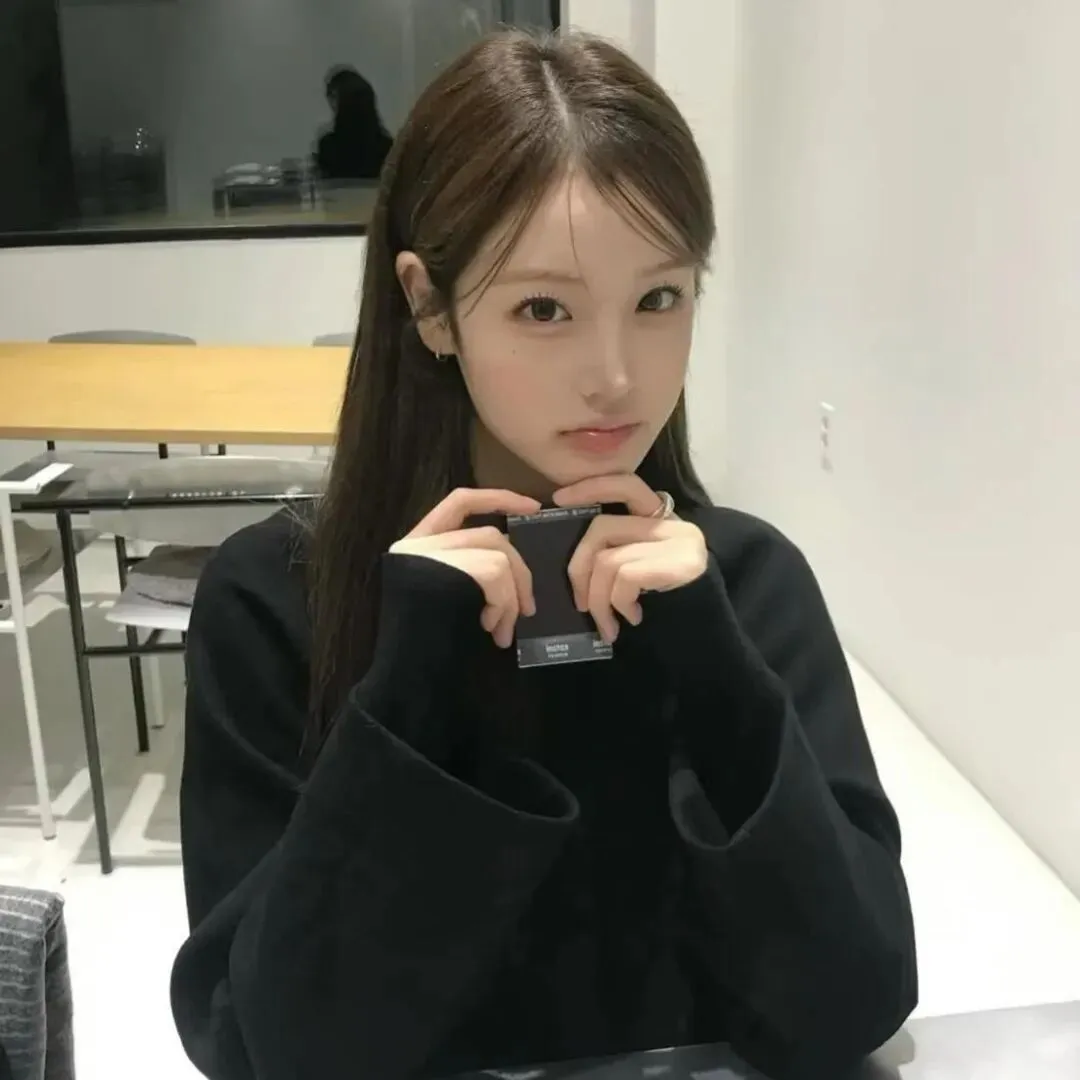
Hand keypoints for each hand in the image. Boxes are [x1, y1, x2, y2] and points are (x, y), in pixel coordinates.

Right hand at [390, 488, 539, 648]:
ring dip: (511, 598)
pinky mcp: (437, 569)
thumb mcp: (453, 600)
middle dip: (519, 573)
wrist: (402, 676)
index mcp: (417, 545)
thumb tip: (515, 574)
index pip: (460, 501)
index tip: (533, 507)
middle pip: (490, 536)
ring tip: (503, 633)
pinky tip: (490, 629)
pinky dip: (503, 603)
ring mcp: (424, 554)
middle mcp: (416, 544)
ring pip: (496, 556)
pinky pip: (493, 574)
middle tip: (528, 611)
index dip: (498, 498)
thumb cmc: (428, 648)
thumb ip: (471, 573)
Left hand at [553, 475, 706, 643]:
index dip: (591, 487)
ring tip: (607, 625)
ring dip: (598, 600)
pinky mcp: (682, 564)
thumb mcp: (641, 574)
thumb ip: (618, 554)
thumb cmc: (669, 610)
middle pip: (602, 528)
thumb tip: (576, 565)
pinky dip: (618, 603)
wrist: (707, 634)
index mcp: (660, 521)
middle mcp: (672, 525)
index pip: (625, 485)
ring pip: (608, 559)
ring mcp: (679, 542)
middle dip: (579, 569)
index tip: (558, 499)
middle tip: (581, 605)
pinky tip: (631, 618)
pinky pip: (625, 577)